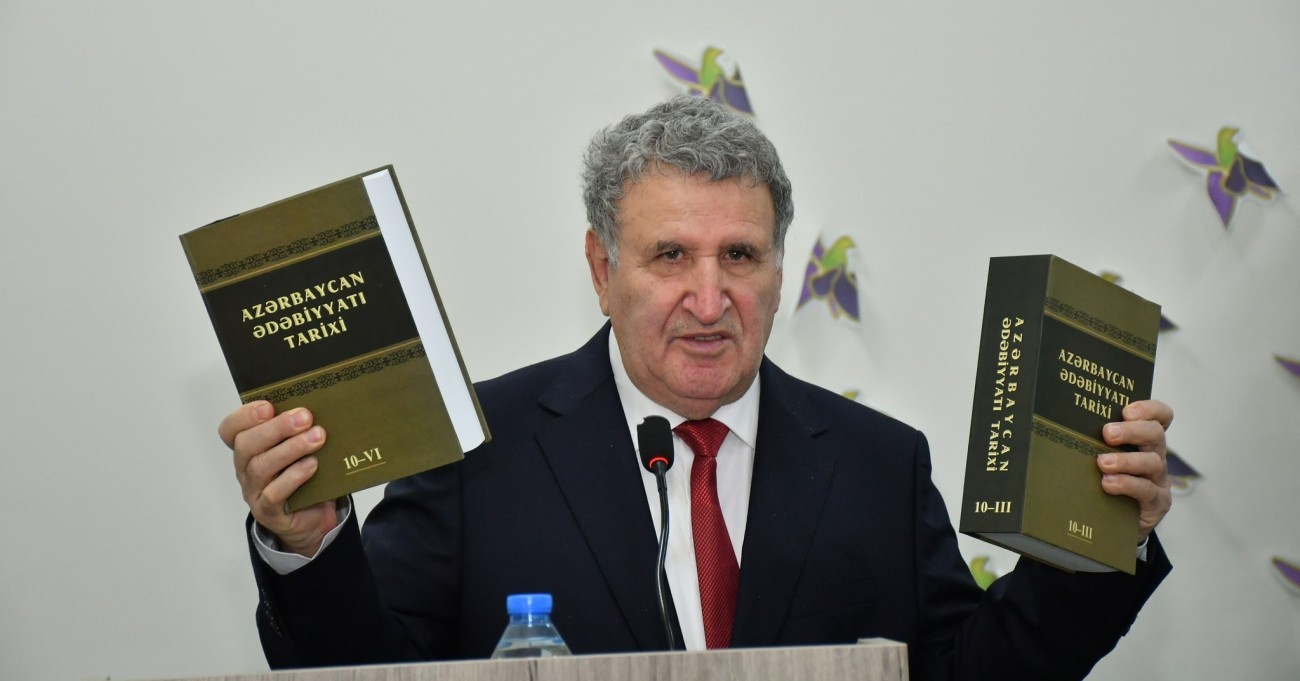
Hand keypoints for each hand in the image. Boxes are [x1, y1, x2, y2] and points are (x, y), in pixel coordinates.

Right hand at [218, 401, 339, 555]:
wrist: (313, 516)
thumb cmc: (305, 475)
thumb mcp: (301, 448)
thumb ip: (302, 430)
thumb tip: (324, 406)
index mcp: (249, 448)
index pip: (231, 429)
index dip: (244, 416)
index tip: (269, 406)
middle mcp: (245, 469)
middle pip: (246, 445)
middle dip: (276, 428)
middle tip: (304, 417)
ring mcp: (254, 491)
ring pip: (261, 467)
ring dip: (290, 449)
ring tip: (317, 438)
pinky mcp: (268, 511)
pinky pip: (274, 494)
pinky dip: (294, 477)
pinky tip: (312, 465)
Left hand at [1098, 399, 1173, 539]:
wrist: (1112, 522)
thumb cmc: (1103, 483)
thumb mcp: (1098, 457)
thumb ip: (1090, 441)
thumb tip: (1058, 424)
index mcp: (1143, 440)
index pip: (1159, 416)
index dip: (1149, 409)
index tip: (1127, 411)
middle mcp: (1154, 456)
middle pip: (1155, 434)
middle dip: (1132, 431)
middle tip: (1107, 433)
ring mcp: (1158, 480)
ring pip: (1152, 462)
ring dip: (1126, 460)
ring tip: (1103, 463)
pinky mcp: (1157, 503)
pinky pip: (1147, 491)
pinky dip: (1127, 485)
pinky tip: (1108, 484)